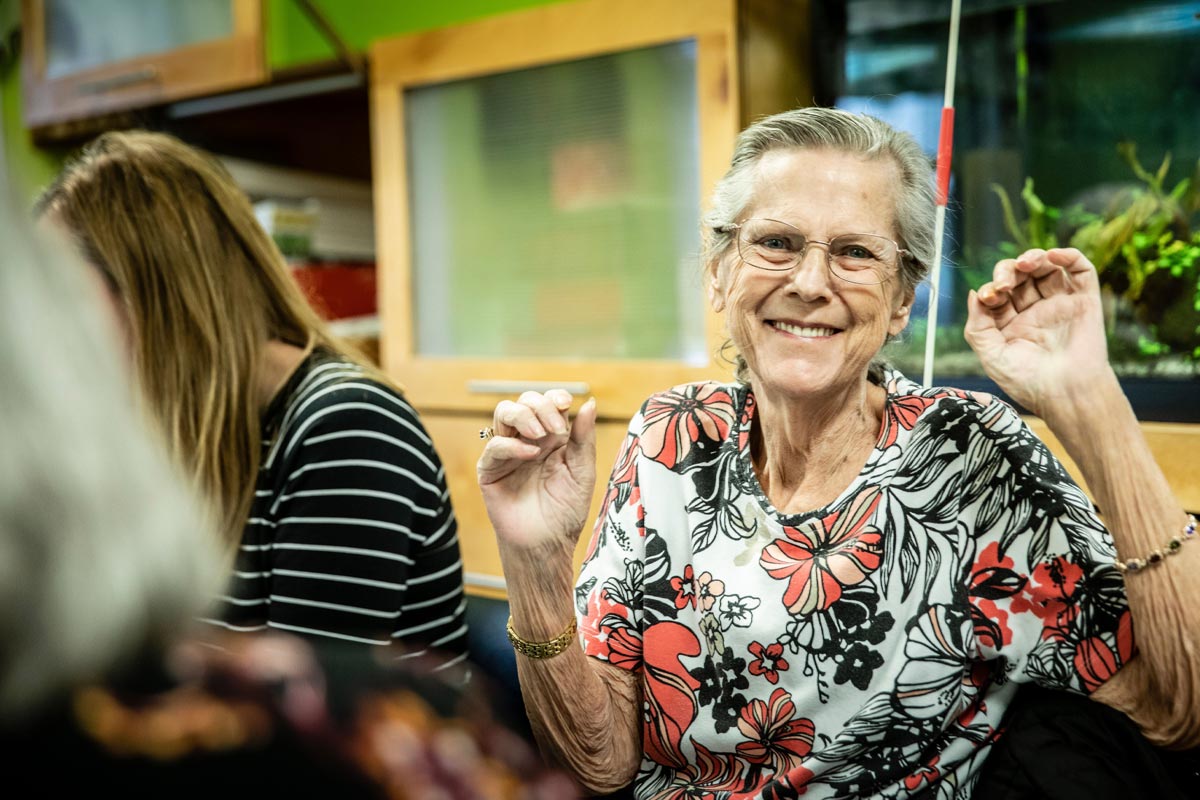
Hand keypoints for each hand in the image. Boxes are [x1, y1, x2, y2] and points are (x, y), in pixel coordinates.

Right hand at [477, 390, 597, 556]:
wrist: (547, 543)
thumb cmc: (566, 510)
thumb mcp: (583, 471)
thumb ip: (584, 437)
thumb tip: (589, 403)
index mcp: (551, 438)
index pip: (547, 403)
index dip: (553, 397)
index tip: (565, 403)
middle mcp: (527, 440)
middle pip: (524, 402)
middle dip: (540, 406)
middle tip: (556, 428)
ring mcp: (508, 453)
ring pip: (504, 414)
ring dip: (523, 416)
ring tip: (540, 433)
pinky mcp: (490, 470)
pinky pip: (495, 446)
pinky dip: (512, 445)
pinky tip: (530, 454)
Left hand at [964, 247, 1114, 417]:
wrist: (1065, 394)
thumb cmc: (1028, 381)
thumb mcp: (991, 355)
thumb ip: (977, 325)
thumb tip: (974, 293)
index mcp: (1012, 324)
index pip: (998, 294)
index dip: (991, 289)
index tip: (988, 297)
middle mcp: (1036, 312)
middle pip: (1020, 277)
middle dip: (1007, 272)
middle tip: (1004, 283)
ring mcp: (1060, 305)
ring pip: (1048, 269)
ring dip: (1034, 258)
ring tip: (1026, 264)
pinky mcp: (1085, 302)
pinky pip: (1081, 271)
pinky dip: (1068, 256)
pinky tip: (1053, 255)